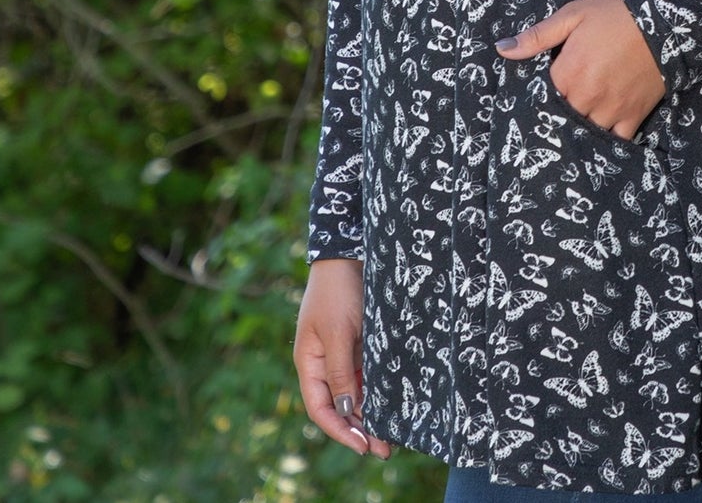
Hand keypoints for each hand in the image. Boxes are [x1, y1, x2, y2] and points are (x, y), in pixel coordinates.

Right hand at [293, 257, 392, 459]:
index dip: (340, 430)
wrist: (349, 253)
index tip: (361, 446)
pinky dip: (378, 392)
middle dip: (360, 429)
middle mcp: (324, 363)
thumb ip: (340, 371)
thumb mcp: (338, 332)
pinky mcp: (360, 343)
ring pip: (355, 394)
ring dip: (371, 414)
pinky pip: (368, 375)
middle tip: (384, 449)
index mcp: (309, 363)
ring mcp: (343, 354)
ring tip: (392, 436)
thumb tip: (346, 409)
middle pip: (340, 406)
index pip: (321, 408)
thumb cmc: (336, 291)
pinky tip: (393, 404)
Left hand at [496, 0, 665, 140]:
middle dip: (564, 107)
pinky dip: (609, 134)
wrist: (665, 20)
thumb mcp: (572, 15)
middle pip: (564, 114)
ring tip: (586, 108)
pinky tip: (605, 124)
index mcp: (568, 72)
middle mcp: (587, 97)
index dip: (546, 88)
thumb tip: (502, 48)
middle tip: (571, 94)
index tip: (553, 81)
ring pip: (587, 129)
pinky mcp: (633, 116)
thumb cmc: (615, 14)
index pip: (543, 93)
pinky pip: (616, 138)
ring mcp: (611, 110)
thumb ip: (537, 36)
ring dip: (584, 121)